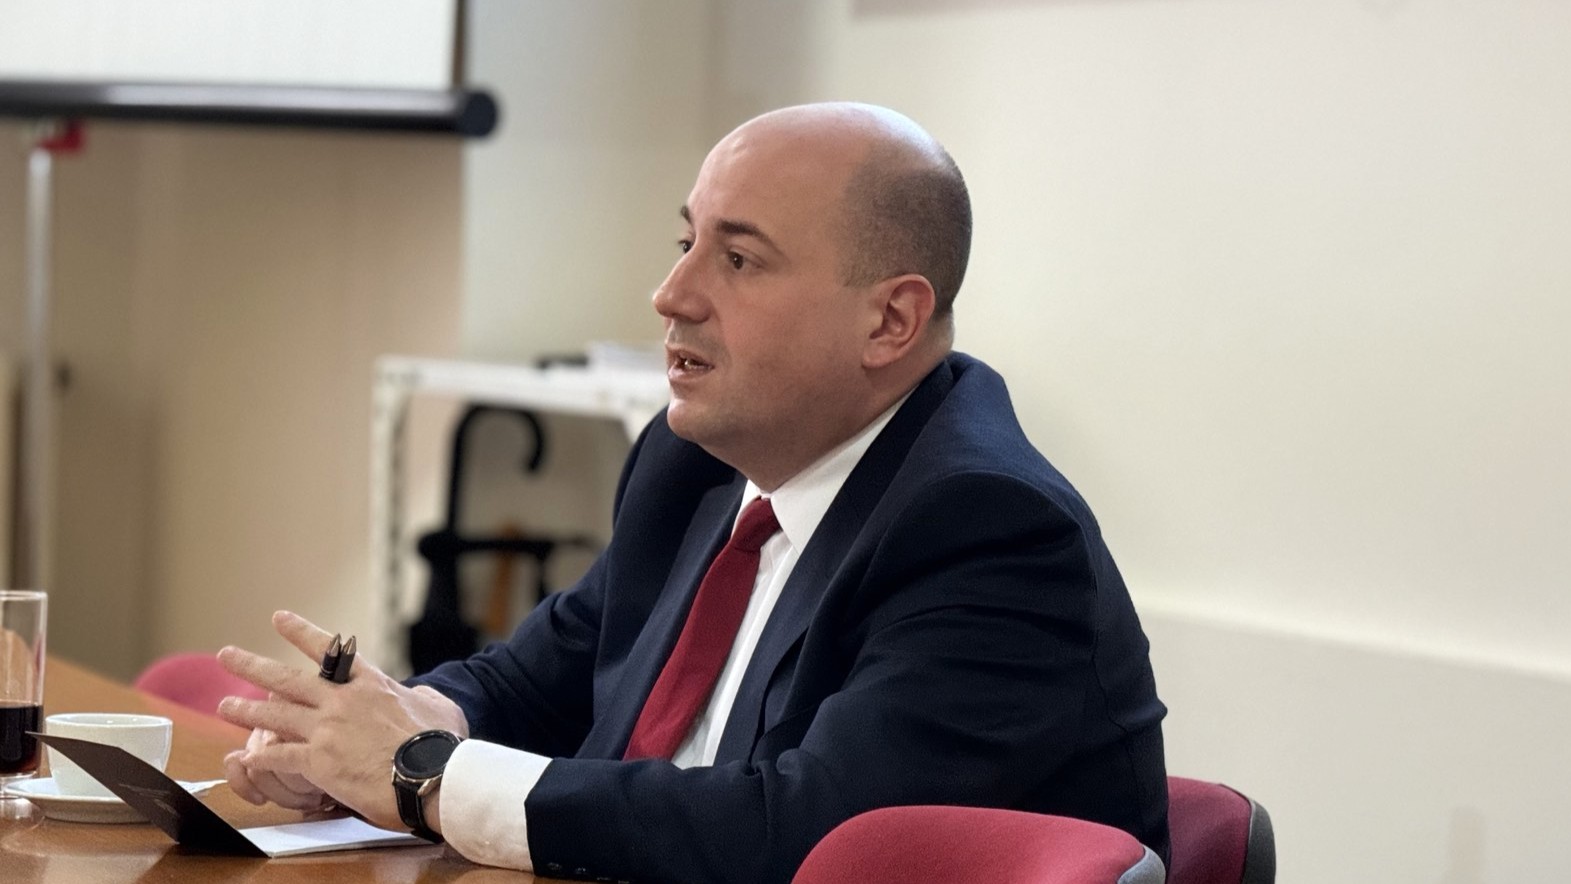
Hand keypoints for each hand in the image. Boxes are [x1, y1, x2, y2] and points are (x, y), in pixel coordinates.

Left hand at [217, 610, 468, 831]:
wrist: (432, 775)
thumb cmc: (441, 744)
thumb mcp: (440, 707)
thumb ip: (424, 696)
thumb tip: (422, 694)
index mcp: (371, 684)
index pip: (330, 651)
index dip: (301, 633)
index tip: (278, 618)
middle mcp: (342, 701)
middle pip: (287, 679)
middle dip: (253, 666)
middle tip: (227, 655)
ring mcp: (328, 730)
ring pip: (275, 715)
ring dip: (246, 711)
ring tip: (224, 706)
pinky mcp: (319, 762)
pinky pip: (280, 757)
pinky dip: (261, 758)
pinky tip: (246, 758)